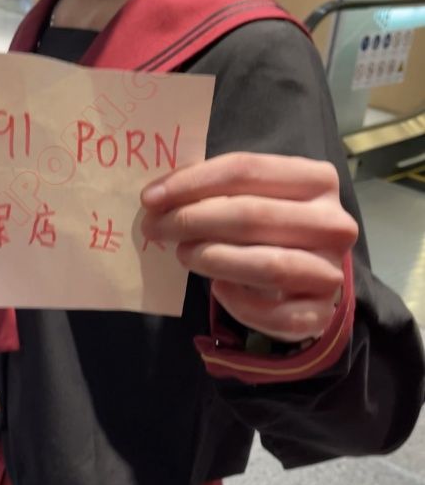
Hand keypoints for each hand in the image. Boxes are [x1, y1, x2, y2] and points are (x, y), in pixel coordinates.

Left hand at [140, 152, 357, 342]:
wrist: (311, 277)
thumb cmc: (273, 230)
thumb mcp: (252, 197)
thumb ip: (216, 191)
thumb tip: (158, 197)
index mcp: (318, 180)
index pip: (247, 170)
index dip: (192, 182)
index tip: (151, 198)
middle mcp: (334, 223)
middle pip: (253, 215)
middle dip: (193, 220)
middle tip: (156, 228)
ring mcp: (332, 271)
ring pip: (267, 265)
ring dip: (213, 259)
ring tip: (183, 255)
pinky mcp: (321, 313)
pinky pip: (274, 313)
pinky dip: (239, 303)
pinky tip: (219, 289)